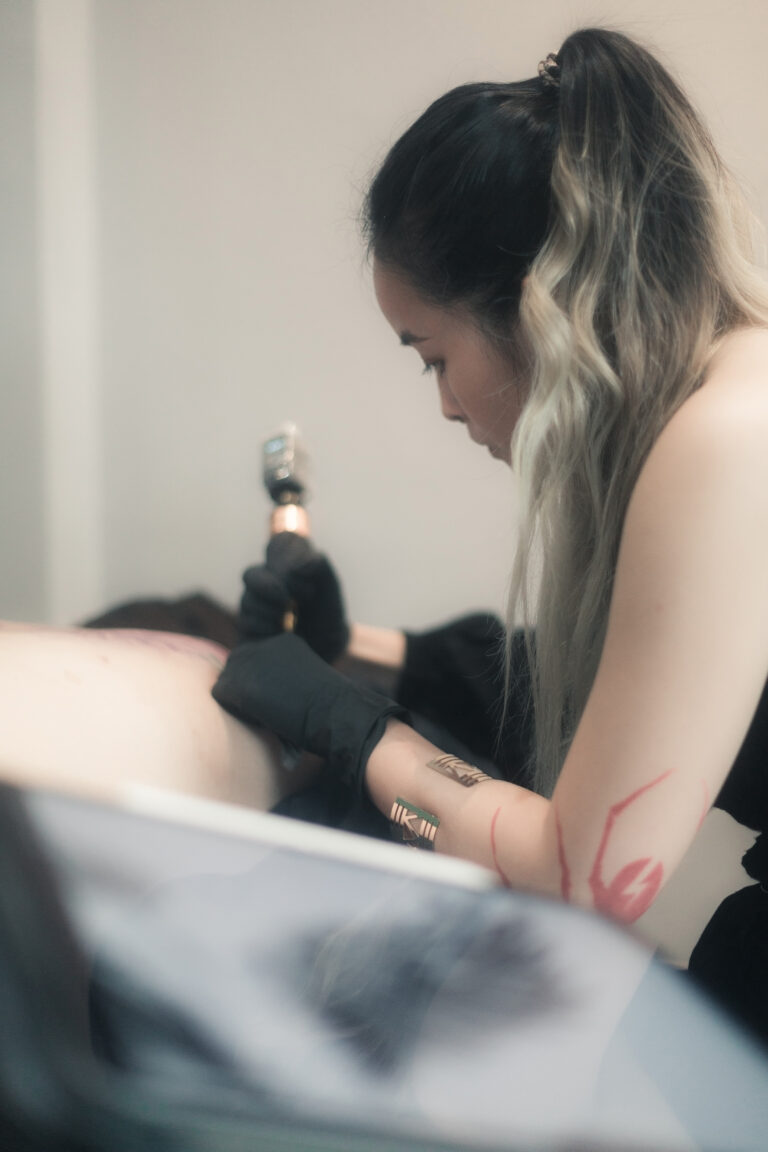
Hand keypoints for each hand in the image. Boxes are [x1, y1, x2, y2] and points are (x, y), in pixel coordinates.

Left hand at [212, 632, 408, 791]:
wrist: (338, 714)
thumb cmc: (331, 710)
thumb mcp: (307, 684)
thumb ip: (283, 681)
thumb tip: (259, 696)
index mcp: (285, 642)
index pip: (253, 660)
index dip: (259, 684)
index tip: (280, 701)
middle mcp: (265, 644)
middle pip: (235, 666)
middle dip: (245, 689)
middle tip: (271, 711)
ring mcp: (250, 661)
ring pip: (227, 681)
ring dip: (241, 701)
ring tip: (270, 716)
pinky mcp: (239, 682)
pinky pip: (222, 696)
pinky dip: (237, 711)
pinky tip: (263, 718)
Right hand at [239, 533, 349, 662]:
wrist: (324, 652)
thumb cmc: (328, 617)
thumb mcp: (331, 591)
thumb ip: (320, 569)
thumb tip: (298, 566)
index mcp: (288, 561)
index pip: (280, 543)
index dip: (288, 555)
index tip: (307, 572)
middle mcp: (268, 580)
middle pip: (251, 574)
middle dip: (271, 587)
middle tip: (291, 600)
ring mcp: (254, 603)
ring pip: (247, 599)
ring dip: (271, 610)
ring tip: (291, 621)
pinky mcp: (248, 626)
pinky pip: (245, 622)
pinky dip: (265, 627)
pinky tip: (281, 634)